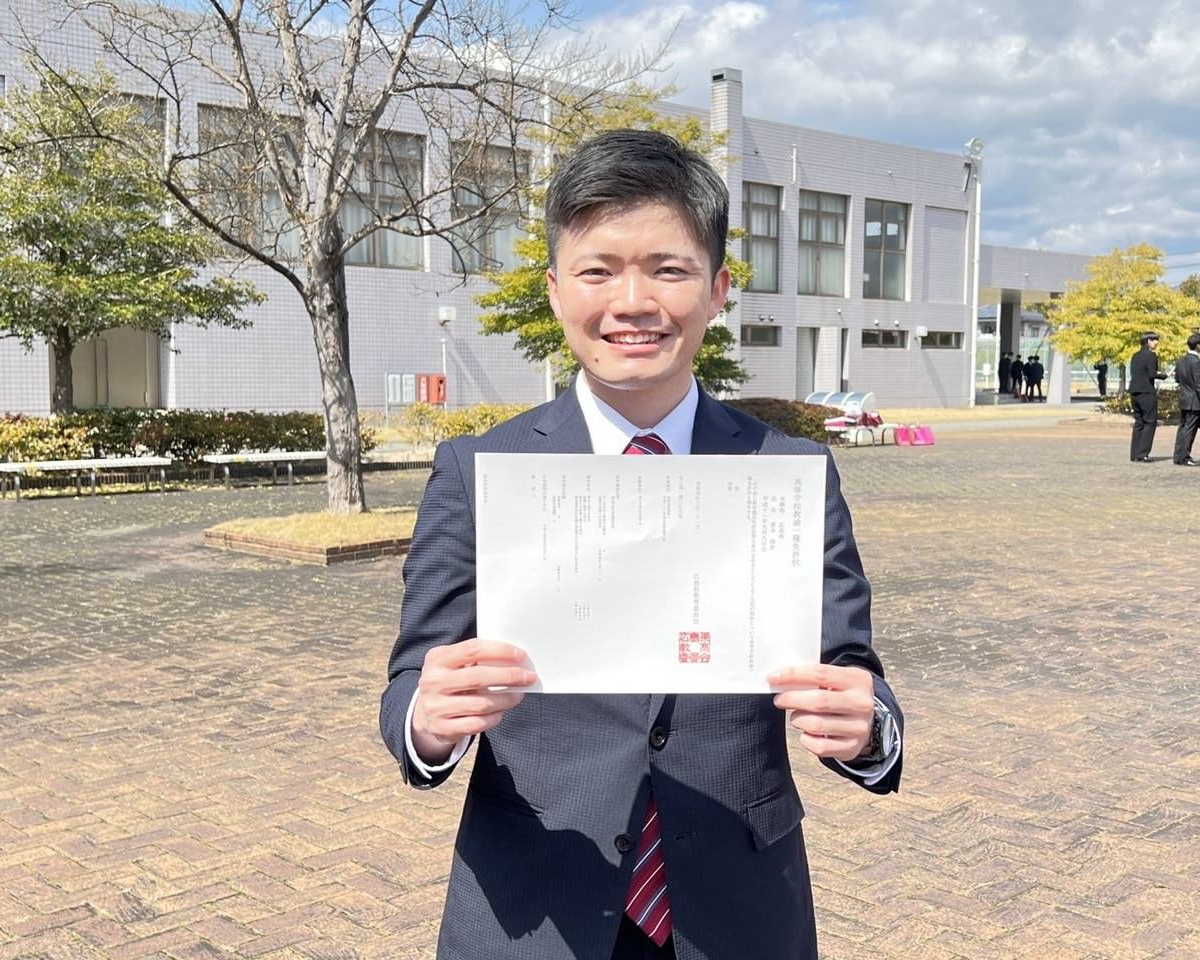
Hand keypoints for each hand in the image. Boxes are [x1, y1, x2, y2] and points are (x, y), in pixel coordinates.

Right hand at [411, 639, 536, 762]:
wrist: (425, 712)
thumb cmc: (450, 680)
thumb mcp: (453, 663)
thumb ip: (477, 657)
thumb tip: (515, 658)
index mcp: (437, 659)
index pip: (472, 650)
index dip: (500, 651)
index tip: (521, 656)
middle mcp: (433, 682)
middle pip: (478, 677)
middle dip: (509, 676)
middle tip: (528, 677)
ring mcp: (435, 706)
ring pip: (481, 703)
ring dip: (506, 699)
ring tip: (518, 695)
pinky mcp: (442, 727)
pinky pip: (477, 724)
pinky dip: (495, 717)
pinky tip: (501, 711)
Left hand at [767, 664, 874, 761]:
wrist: (868, 720)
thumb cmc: (843, 695)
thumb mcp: (837, 679)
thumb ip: (813, 676)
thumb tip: (780, 678)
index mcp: (858, 680)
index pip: (820, 674)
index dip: (793, 675)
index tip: (773, 677)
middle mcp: (861, 704)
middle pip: (818, 701)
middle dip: (791, 699)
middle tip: (780, 699)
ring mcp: (859, 727)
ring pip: (815, 725)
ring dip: (797, 719)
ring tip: (796, 715)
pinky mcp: (852, 747)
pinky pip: (819, 747)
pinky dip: (806, 739)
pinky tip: (807, 732)